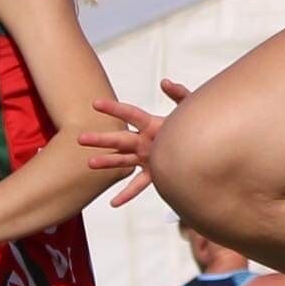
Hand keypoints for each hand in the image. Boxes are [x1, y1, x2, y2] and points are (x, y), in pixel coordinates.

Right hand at [84, 80, 192, 203]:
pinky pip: (138, 185)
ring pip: (123, 161)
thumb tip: (165, 82)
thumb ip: (179, 94)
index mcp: (151, 124)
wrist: (203, 147)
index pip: (130, 114)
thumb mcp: (190, 106)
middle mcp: (144, 141)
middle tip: (80, 138)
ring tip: (90, 164)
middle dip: (101, 139)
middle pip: (119, 139)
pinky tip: (114, 203)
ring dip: (107, 162)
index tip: (95, 104)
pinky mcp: (153, 173)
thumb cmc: (196, 123)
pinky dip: (126, 194)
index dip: (114, 109)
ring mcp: (146, 158)